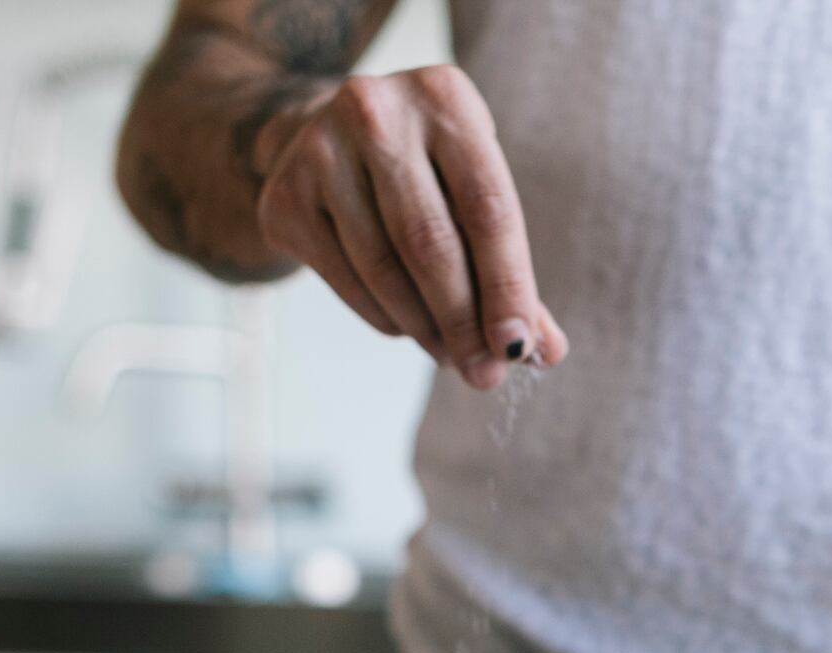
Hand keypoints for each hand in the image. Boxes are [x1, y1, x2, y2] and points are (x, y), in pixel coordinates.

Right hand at [257, 66, 568, 389]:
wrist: (318, 134)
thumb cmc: (423, 172)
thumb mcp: (473, 193)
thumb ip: (511, 269)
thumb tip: (546, 352)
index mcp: (444, 99)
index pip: (488, 208)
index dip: (507, 286)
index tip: (519, 348)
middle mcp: (377, 113)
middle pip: (430, 242)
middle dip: (464, 321)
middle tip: (485, 374)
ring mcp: (320, 152)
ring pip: (385, 269)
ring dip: (425, 329)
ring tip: (452, 356)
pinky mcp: (285, 197)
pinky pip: (347, 281)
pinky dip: (386, 319)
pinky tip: (407, 327)